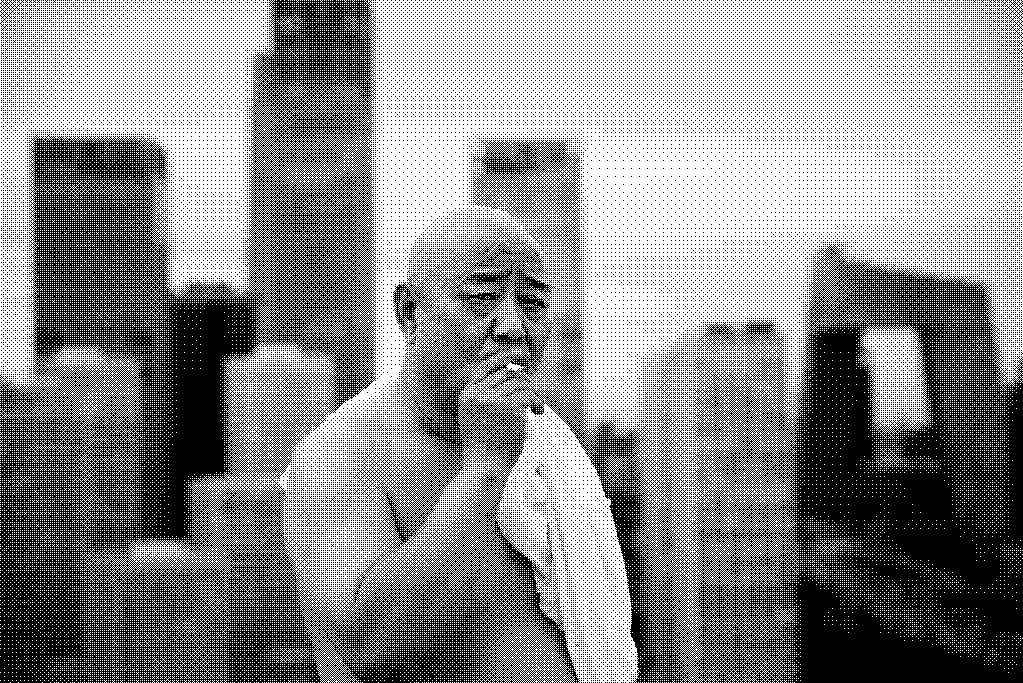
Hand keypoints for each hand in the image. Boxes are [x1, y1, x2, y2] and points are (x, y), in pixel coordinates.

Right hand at [457, 351, 540, 467]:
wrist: (484, 468)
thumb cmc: (485, 446)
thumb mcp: (476, 416)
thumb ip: (489, 395)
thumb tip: (519, 372)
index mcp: (467, 394)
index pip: (487, 364)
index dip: (507, 357)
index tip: (523, 359)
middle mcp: (477, 393)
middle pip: (508, 373)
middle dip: (524, 382)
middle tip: (532, 397)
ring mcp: (492, 399)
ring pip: (520, 381)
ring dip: (533, 393)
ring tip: (536, 408)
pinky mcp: (509, 407)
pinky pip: (529, 394)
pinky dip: (537, 402)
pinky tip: (537, 413)